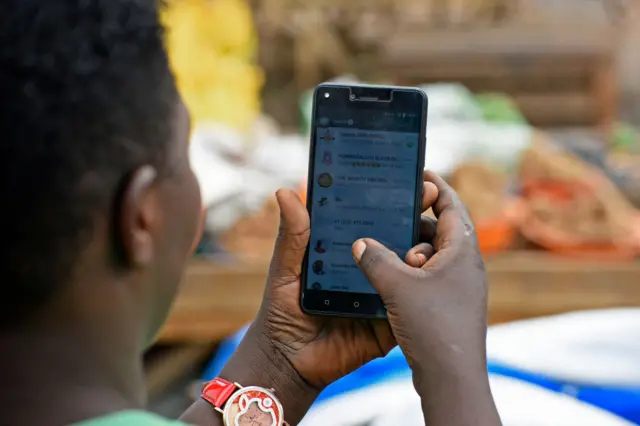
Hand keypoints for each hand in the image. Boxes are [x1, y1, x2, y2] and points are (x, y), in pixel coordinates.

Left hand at [251, 179, 438, 390]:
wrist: (286, 359)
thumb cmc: (281, 310)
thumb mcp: (285, 269)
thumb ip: (292, 235)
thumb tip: (284, 193)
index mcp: (347, 252)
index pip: (373, 220)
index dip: (390, 200)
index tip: (405, 177)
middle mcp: (369, 269)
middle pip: (398, 240)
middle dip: (415, 217)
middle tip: (424, 195)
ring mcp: (382, 295)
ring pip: (409, 271)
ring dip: (421, 251)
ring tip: (421, 240)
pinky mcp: (389, 323)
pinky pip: (407, 306)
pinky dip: (415, 292)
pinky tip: (418, 276)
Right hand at [351, 171, 497, 424]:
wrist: (451, 378)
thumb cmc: (432, 326)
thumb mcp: (397, 286)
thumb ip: (375, 259)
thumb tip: (361, 243)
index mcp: (462, 251)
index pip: (452, 206)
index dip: (436, 187)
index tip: (419, 174)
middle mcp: (466, 266)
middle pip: (440, 230)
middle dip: (414, 224)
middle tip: (388, 218)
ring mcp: (460, 288)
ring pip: (433, 257)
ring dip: (409, 252)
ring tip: (385, 254)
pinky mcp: (451, 306)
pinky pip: (430, 278)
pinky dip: (411, 273)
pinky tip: (390, 281)